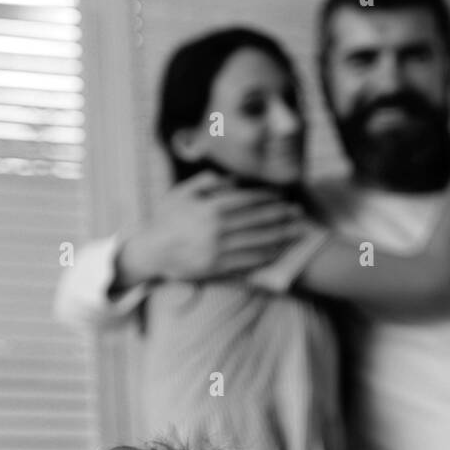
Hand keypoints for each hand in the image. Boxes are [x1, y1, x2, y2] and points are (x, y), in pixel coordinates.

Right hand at [116, 170, 303, 285]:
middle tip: (298, 214)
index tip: (282, 197)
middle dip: (281, 217)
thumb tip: (233, 180)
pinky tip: (278, 253)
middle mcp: (217, 230)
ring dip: (280, 238)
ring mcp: (218, 251)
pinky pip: (247, 263)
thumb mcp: (183, 192)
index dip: (267, 199)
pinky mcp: (217, 269)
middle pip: (257, 222)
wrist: (150, 251)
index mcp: (211, 208)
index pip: (247, 202)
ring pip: (256, 243)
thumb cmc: (166, 219)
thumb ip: (208, 182)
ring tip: (295, 233)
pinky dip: (265, 257)